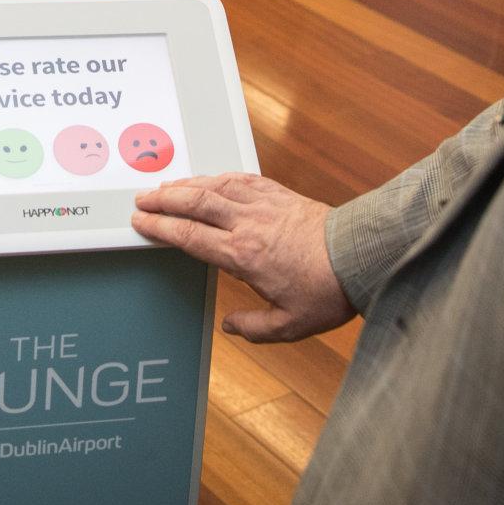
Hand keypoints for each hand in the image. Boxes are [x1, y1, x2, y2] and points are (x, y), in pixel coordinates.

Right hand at [132, 173, 356, 342]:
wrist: (361, 256)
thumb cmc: (328, 290)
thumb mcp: (289, 325)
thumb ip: (254, 328)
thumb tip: (230, 326)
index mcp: (243, 255)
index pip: (190, 236)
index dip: (161, 228)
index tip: (142, 223)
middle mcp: (249, 224)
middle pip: (194, 203)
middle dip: (163, 199)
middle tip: (142, 199)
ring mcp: (264, 205)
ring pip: (215, 186)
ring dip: (186, 184)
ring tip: (167, 186)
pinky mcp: (281, 194)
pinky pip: (241, 179)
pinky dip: (219, 177)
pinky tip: (210, 178)